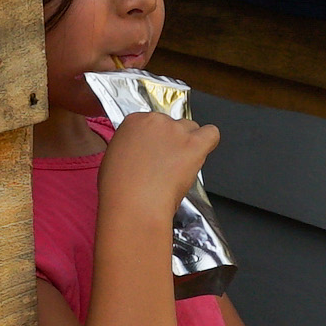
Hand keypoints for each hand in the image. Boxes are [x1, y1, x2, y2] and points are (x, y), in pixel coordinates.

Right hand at [97, 112, 218, 222]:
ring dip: (188, 144)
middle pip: (172, 125)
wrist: (134, 205)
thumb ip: (130, 148)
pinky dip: (209, 142)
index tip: (153, 154)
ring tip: (180, 166)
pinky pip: (211, 134)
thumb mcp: (114, 160)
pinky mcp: (194, 143)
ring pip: (192, 129)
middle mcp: (155, 121)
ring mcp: (176, 131)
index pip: (152, 123)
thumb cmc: (120, 190)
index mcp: (133, 121)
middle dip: (171, 143)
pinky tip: (200, 154)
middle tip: (166, 165)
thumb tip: (141, 153)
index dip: (155, 141)